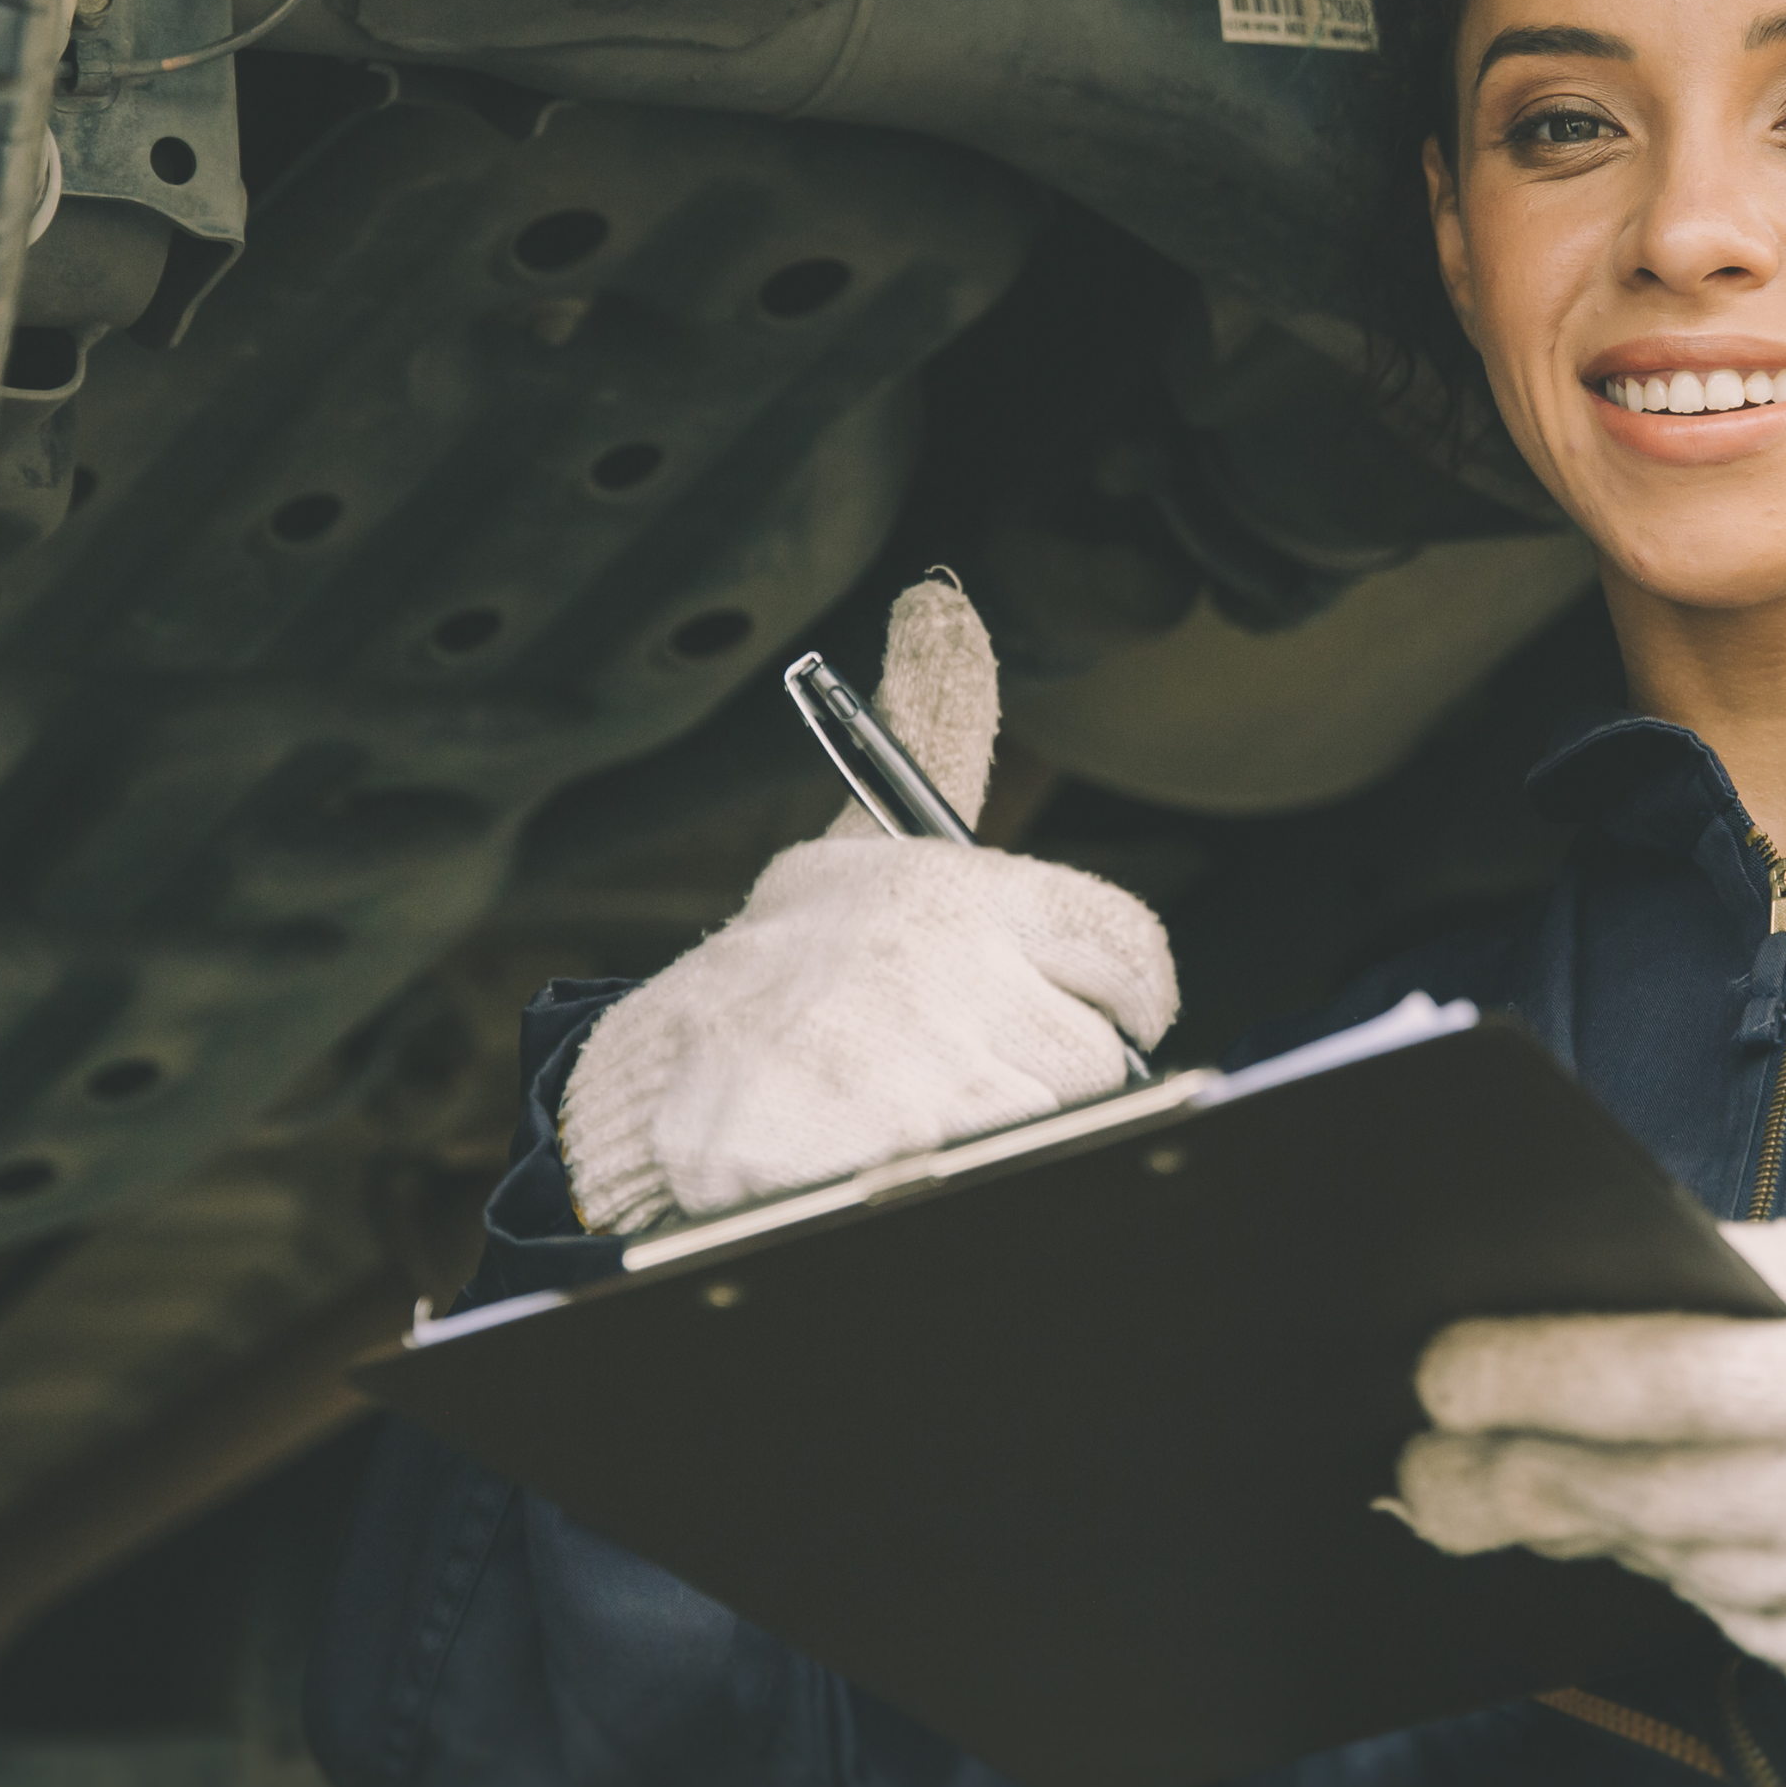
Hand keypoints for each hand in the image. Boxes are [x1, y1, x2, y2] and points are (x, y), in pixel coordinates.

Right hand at [558, 578, 1174, 1231]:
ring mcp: (919, 1067)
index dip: (1119, 996)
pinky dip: (944, 1183)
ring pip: (1050, 1126)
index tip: (1080, 1012)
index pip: (1129, 949)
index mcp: (958, 887)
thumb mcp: (864, 843)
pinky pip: (991, 1183)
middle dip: (1032, 1074)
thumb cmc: (785, 968)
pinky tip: (887, 1157)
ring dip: (989, 1134)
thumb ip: (937, 731)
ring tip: (903, 1108)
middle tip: (945, 1067)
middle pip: (1094, 1057)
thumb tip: (944, 603)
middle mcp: (948, 965)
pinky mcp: (889, 1158)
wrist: (656, 1089)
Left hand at [1391, 1218, 1785, 1786]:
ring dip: (1605, 1533)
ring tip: (1535, 1488)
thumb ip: (1773, 1270)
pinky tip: (1719, 1551)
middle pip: (1641, 1500)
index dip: (1539, 1377)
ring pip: (1684, 1578)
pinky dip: (1715, 1597)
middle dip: (1511, 1476)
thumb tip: (1629, 1264)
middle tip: (1417, 1463)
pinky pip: (1753, 1652)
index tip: (1435, 1372)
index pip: (1668, 1383)